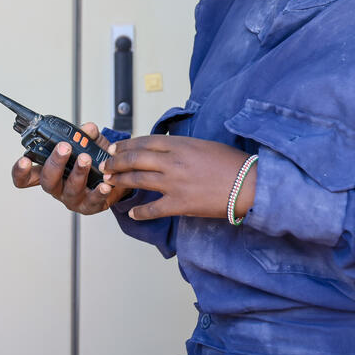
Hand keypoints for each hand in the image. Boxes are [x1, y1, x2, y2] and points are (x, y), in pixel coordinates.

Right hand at [11, 123, 125, 214]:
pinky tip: (104, 184)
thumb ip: (86, 135)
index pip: (26, 176)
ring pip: (70, 189)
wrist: (115, 177)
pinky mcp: (89, 206)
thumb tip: (87, 129)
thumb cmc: (95, 161)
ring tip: (86, 159)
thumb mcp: (89, 143)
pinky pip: (92, 200)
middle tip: (64, 148)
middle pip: (47, 180)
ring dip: (78, 172)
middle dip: (55, 163)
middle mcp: (57, 187)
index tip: (24, 160)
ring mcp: (71, 198)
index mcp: (50, 171)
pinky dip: (99, 192)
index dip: (20, 171)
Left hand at [100, 135, 254, 221]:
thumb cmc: (231, 163)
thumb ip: (181, 146)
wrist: (248, 184)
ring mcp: (174, 183)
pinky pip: (153, 208)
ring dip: (121, 181)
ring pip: (138, 180)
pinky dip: (140, 212)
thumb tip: (165, 149)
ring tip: (110, 182)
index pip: (144, 141)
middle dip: (116, 162)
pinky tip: (132, 213)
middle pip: (135, 158)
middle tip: (106, 165)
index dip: (126, 145)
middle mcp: (172, 161)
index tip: (115, 148)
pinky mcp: (180, 203)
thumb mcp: (204, 145)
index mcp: (179, 144)